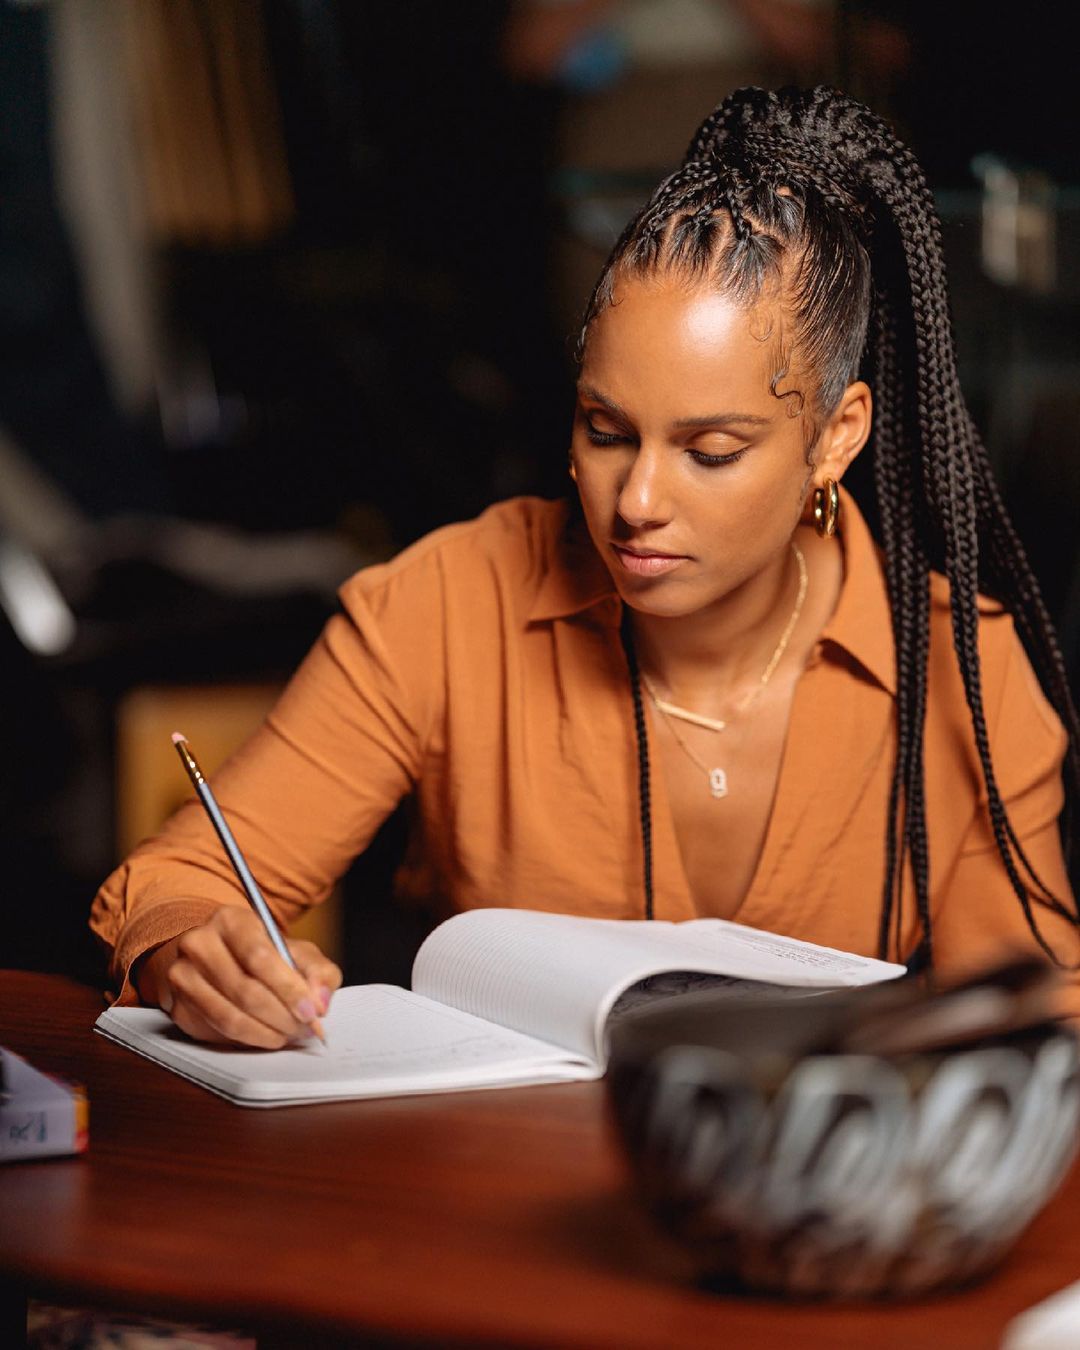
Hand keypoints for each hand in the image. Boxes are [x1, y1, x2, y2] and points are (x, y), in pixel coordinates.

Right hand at [136, 907, 341, 1048]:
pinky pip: (216, 1032)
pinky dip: (247, 1040)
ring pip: (229, 1017)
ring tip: (288, 1035)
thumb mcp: (295, 951)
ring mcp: (182, 975)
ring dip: (266, 1033)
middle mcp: (199, 943)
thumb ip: (318, 972)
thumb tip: (321, 1001)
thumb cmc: (261, 954)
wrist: (216, 956)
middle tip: (304, 1029)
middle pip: (245, 990)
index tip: (311, 1011)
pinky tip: (266, 1036)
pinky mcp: (177, 1006)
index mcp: (231, 920)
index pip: (259, 957)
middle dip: (282, 1016)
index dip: (288, 988)